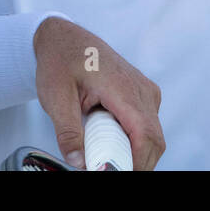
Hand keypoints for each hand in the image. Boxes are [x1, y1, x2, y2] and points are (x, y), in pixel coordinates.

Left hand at [33, 17, 163, 169]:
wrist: (63, 38)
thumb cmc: (60, 61)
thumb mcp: (55, 97)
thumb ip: (67, 132)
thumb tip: (79, 162)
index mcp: (123, 88)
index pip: (145, 135)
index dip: (137, 162)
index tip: (117, 172)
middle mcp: (141, 89)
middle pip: (154, 141)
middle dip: (136, 163)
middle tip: (108, 168)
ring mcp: (145, 90)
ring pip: (153, 136)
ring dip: (135, 152)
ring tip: (106, 153)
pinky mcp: (142, 94)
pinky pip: (148, 126)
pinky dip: (135, 141)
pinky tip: (111, 140)